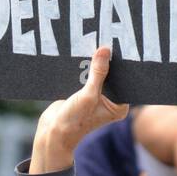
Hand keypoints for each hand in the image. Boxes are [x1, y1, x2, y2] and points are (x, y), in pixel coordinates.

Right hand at [29, 46, 129, 173]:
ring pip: (97, 75)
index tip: (120, 47)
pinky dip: (83, 69)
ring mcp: (96, 97)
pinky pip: (86, 77)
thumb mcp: (88, 95)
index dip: (122, 65)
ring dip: (93, 64)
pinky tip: (80, 56)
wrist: (52, 133)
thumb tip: (105, 50)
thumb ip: (98, 73)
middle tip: (106, 41)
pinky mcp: (83, 93)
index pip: (124, 81)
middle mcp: (110, 102)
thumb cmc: (74, 121)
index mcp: (118, 106)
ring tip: (93, 44)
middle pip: (111, 76)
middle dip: (107, 62)